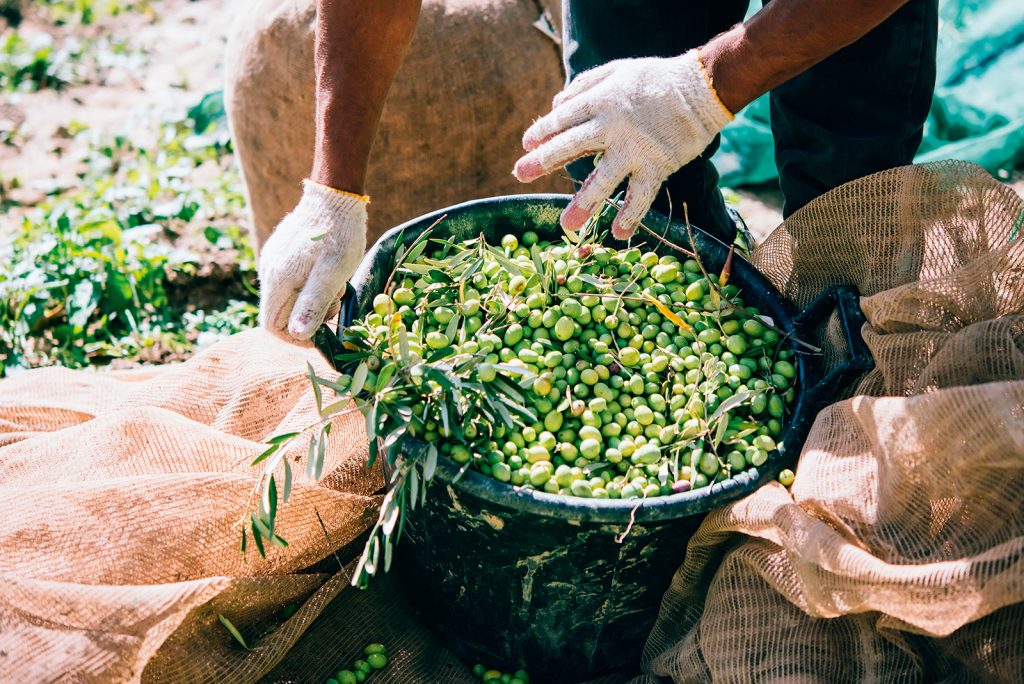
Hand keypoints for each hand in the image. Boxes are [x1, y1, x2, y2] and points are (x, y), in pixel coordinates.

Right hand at [258, 180, 366, 344]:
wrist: (334, 197)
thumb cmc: (339, 236)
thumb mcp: (333, 273)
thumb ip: (313, 303)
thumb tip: (296, 334)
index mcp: (279, 279)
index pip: (272, 325)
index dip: (295, 338)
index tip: (321, 334)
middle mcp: (269, 271)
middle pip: (279, 314)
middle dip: (307, 319)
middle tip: (335, 305)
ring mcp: (273, 260)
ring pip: (286, 298)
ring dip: (310, 302)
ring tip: (335, 287)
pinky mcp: (280, 253)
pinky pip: (290, 282)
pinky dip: (308, 287)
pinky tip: (328, 274)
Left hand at [514, 49, 732, 238]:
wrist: (702, 88)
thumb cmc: (655, 79)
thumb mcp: (617, 71)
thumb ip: (585, 86)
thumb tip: (555, 104)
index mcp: (600, 100)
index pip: (562, 118)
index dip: (543, 131)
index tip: (527, 145)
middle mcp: (612, 126)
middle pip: (570, 145)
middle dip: (543, 161)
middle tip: (519, 174)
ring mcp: (634, 149)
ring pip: (603, 179)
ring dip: (584, 203)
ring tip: (567, 225)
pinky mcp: (656, 165)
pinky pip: (640, 195)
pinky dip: (630, 216)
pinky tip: (618, 234)